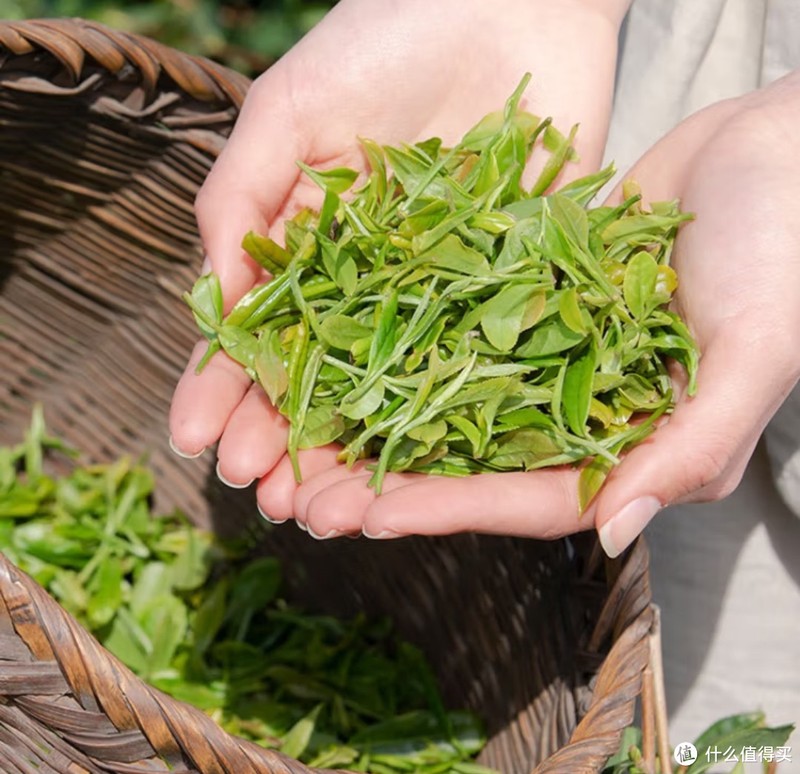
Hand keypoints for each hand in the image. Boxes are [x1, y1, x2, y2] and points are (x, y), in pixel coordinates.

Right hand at [169, 0, 628, 489]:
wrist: (512, 1)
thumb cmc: (384, 38)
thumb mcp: (288, 113)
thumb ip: (238, 202)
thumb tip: (212, 307)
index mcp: (307, 247)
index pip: (256, 334)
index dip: (225, 389)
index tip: (200, 444)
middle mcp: (368, 283)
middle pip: (319, 379)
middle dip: (286, 439)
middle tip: (267, 498)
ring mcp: (436, 295)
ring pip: (388, 392)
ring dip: (351, 451)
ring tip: (323, 510)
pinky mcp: (507, 291)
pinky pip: (473, 367)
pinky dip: (441, 423)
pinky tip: (413, 472)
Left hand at [273, 72, 799, 548]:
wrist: (776, 152)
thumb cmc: (783, 252)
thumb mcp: (751, 353)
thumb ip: (691, 446)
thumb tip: (616, 532)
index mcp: (639, 445)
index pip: (532, 497)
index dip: (452, 508)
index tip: (371, 514)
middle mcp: (589, 411)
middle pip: (477, 462)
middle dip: (396, 480)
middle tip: (310, 497)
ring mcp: (557, 356)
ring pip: (455, 402)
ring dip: (385, 420)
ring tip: (309, 435)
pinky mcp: (534, 302)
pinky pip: (461, 331)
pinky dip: (408, 346)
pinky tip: (347, 352)